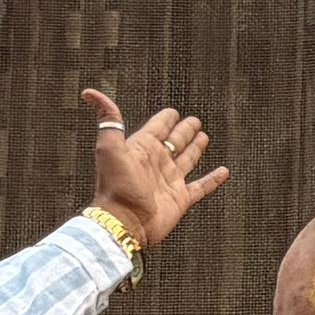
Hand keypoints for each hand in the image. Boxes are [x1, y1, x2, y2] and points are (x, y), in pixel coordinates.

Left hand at [82, 90, 229, 249]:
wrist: (125, 222)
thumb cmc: (116, 187)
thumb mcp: (109, 147)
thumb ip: (108, 119)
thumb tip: (90, 93)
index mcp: (142, 148)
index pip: (157, 127)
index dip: (165, 118)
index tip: (172, 111)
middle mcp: (157, 163)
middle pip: (175, 141)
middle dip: (184, 130)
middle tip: (195, 121)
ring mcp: (170, 180)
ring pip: (187, 159)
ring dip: (195, 148)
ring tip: (204, 137)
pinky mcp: (181, 199)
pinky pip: (201, 187)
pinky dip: (213, 179)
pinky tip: (224, 171)